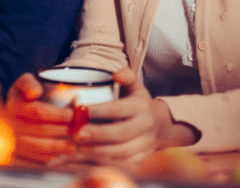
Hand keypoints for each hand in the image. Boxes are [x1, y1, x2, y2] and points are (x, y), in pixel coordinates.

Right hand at [6, 73, 75, 163]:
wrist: (8, 108)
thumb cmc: (22, 92)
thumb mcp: (24, 81)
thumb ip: (29, 83)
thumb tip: (34, 92)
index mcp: (14, 106)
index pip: (39, 112)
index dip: (59, 115)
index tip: (74, 115)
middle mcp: (10, 124)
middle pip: (41, 130)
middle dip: (63, 130)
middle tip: (78, 130)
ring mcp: (12, 140)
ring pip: (38, 146)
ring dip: (58, 147)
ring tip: (73, 146)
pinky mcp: (15, 153)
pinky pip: (33, 157)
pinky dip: (48, 157)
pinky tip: (59, 155)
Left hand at [71, 68, 198, 167]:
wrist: (161, 125)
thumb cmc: (140, 103)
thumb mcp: (136, 86)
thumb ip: (127, 76)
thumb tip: (116, 75)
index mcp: (141, 106)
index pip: (118, 109)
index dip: (98, 110)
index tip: (81, 111)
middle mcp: (146, 126)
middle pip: (120, 133)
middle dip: (97, 134)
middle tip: (78, 133)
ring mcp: (145, 145)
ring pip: (121, 152)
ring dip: (98, 151)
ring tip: (80, 147)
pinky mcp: (142, 159)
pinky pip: (123, 164)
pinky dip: (105, 162)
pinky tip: (90, 157)